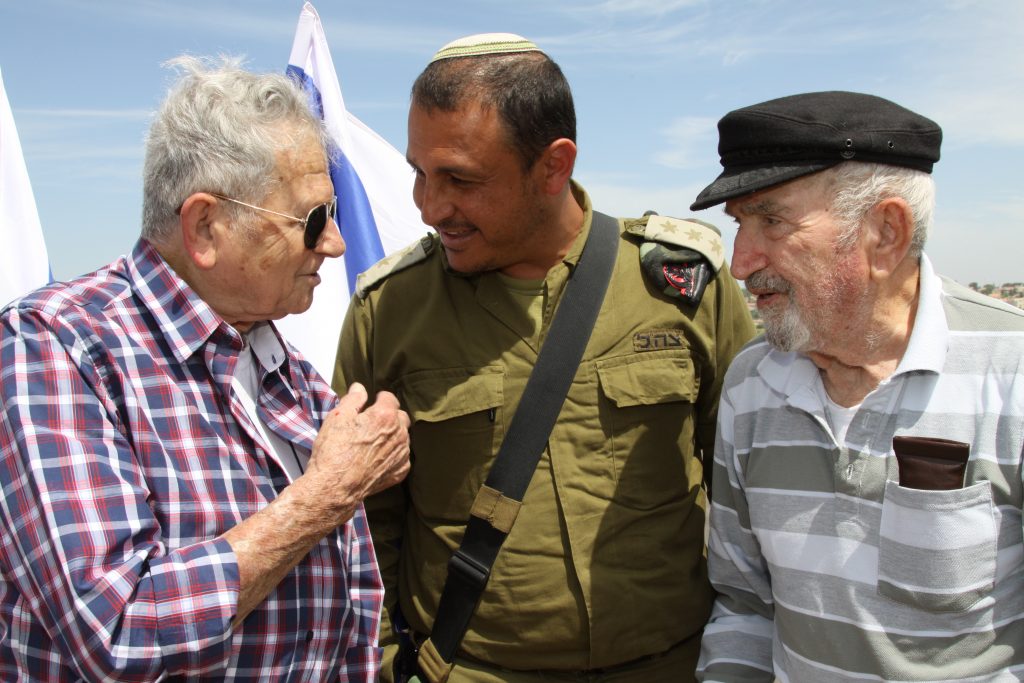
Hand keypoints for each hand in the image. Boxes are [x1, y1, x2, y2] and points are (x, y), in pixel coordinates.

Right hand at [303, 383, 410, 523]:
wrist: (334, 487)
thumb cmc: (333, 450)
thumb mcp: (337, 417)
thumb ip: (353, 399)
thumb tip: (360, 387)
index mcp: (385, 416)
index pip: (389, 398)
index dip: (378, 399)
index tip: (370, 405)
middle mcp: (399, 433)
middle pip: (400, 417)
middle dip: (388, 416)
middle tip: (370, 424)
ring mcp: (402, 454)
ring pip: (403, 437)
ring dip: (392, 436)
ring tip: (372, 442)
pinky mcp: (400, 472)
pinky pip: (401, 457)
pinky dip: (393, 455)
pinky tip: (377, 458)